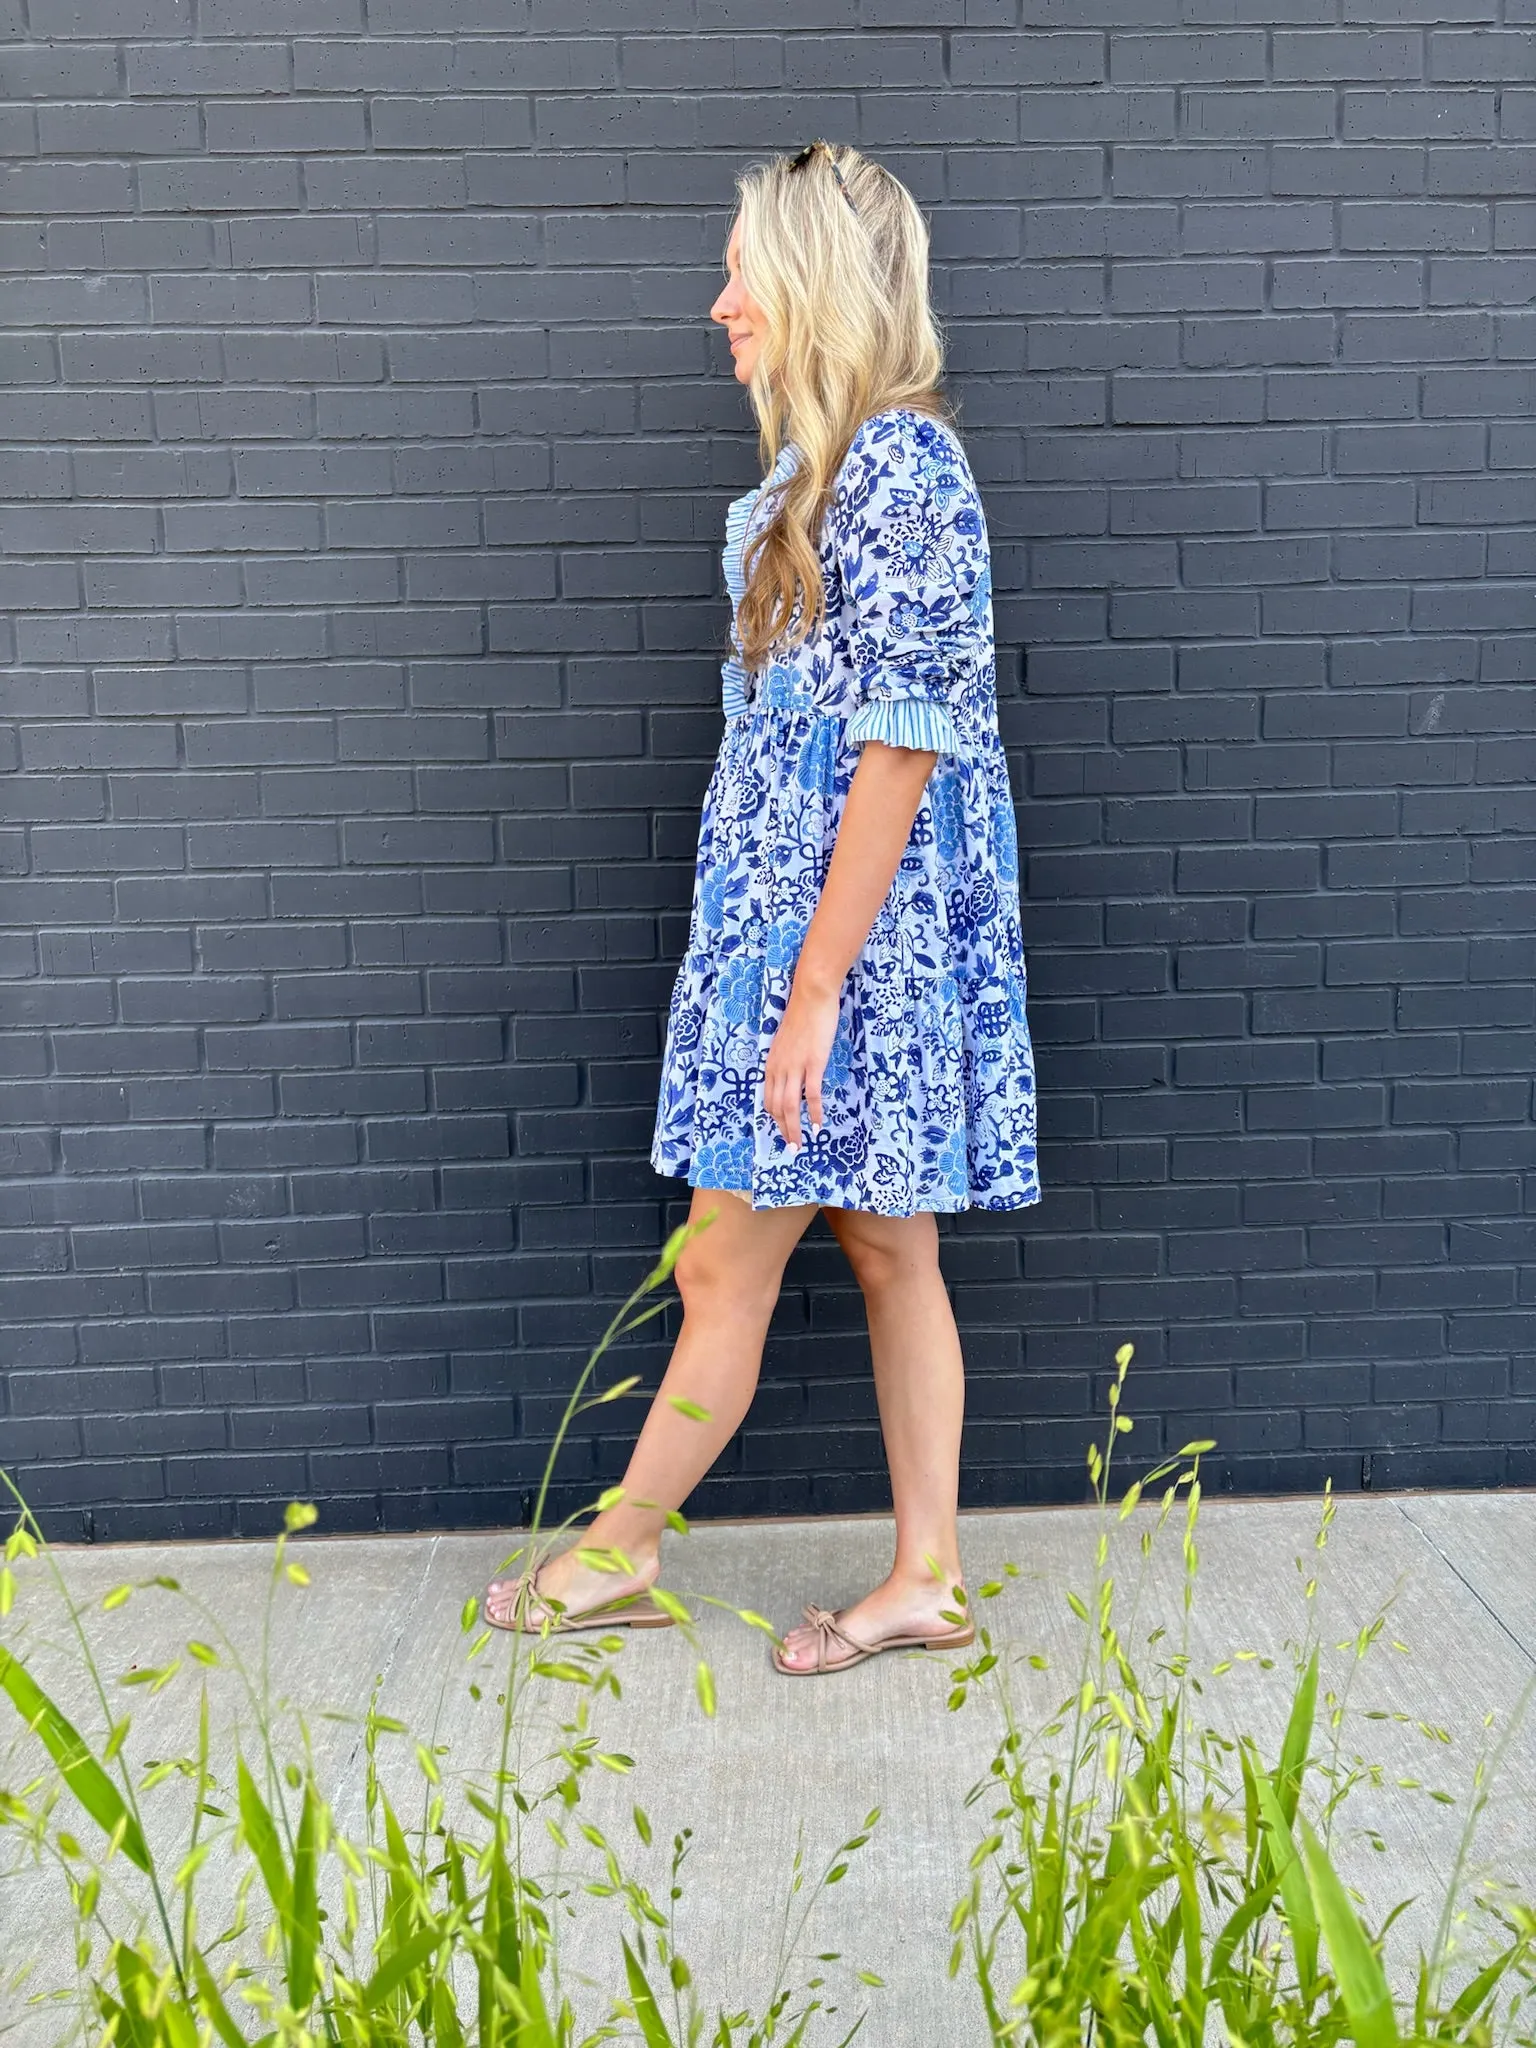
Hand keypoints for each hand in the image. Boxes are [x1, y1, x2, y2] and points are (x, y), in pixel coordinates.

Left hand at [763, 975, 839, 1151]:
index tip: (784, 1133)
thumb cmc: (803, 1015)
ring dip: (795, 1129)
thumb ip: (788, 1060)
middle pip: (776, 1107)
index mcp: (771, 1064)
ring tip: (801, 1146)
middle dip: (783, 1130)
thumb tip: (795, 1075)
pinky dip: (814, 1112)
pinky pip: (811, 1094)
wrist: (811, 996)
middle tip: (793, 1148)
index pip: (768, 1099)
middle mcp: (779, 1068)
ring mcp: (795, 1066)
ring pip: (790, 1106)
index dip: (775, 1119)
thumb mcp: (788, 1042)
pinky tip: (818, 1125)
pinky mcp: (813, 1063)